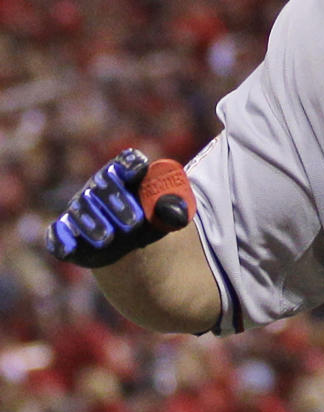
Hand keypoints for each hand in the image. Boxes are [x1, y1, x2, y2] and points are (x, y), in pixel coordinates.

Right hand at [46, 148, 191, 268]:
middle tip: (133, 223)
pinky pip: (58, 233)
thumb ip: (172, 211)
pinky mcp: (65, 231)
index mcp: (124, 173)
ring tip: (108, 239)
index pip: (126, 161)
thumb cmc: (148, 220)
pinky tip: (68, 250)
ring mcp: (80, 207)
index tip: (139, 170)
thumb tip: (178, 214)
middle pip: (104, 185)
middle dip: (117, 202)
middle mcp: (98, 186)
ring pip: (82, 210)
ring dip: (93, 223)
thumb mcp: (163, 215)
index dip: (131, 164)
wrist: (128, 244)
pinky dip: (60, 240)